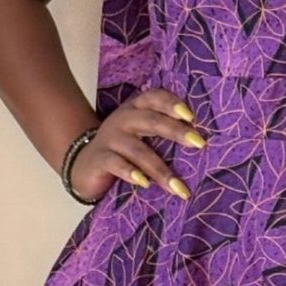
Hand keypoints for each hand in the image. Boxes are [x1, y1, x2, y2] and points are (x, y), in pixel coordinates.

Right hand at [68, 90, 206, 202]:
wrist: (84, 163)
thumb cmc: (123, 149)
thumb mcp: (141, 135)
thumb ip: (163, 132)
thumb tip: (201, 145)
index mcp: (137, 108)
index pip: (155, 97)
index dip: (172, 104)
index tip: (191, 117)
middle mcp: (124, 119)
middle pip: (151, 120)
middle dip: (176, 131)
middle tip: (200, 144)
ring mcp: (110, 138)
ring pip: (138, 150)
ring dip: (161, 169)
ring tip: (179, 187)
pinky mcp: (100, 158)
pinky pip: (116, 164)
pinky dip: (131, 173)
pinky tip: (144, 184)